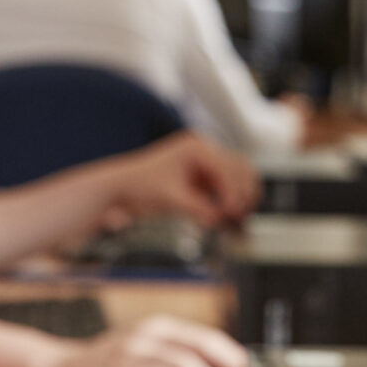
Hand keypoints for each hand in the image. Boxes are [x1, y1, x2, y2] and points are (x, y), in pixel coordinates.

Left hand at [100, 133, 260, 228]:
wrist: (124, 189)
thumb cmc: (141, 186)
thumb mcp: (170, 198)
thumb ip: (196, 208)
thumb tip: (219, 220)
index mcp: (196, 147)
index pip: (226, 167)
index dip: (232, 191)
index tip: (232, 213)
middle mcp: (205, 150)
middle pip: (240, 168)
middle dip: (243, 193)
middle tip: (239, 218)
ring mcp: (207, 163)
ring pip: (240, 176)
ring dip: (243, 197)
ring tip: (238, 219)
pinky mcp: (206, 178)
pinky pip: (228, 188)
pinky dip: (232, 201)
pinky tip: (230, 218)